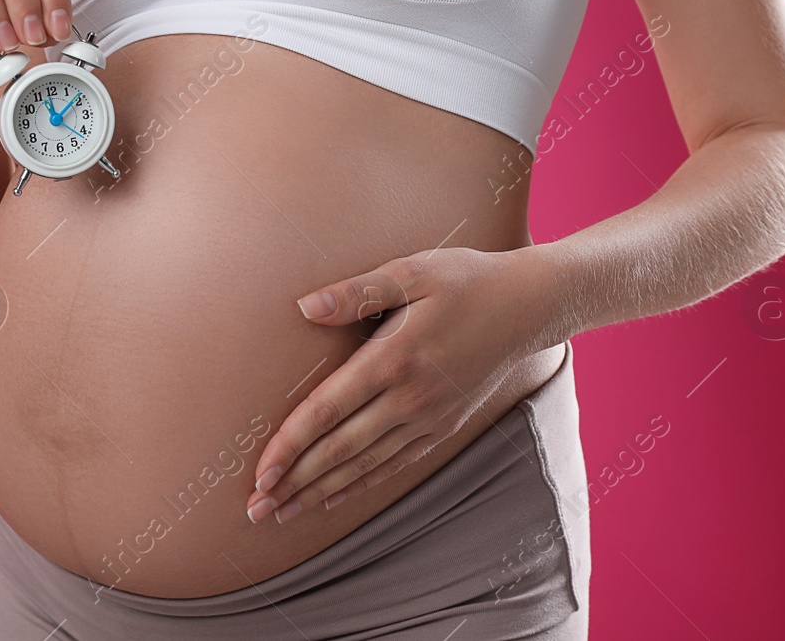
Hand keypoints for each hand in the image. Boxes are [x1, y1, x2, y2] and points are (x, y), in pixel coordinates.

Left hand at [245, 246, 547, 523]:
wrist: (530, 306)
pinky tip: (332, 498)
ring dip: (319, 492)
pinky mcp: (441, 426)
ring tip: (282, 512)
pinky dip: (359, 485)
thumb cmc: (466, 280)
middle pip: (339, 451)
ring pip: (364, 466)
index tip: (260, 473)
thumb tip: (305, 306)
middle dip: (294, 483)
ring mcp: (428, 418)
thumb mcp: (411, 271)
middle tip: (254, 509)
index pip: (328, 412)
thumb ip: (356, 291)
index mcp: (394, 358)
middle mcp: (409, 398)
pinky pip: (392, 464)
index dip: (290, 446)